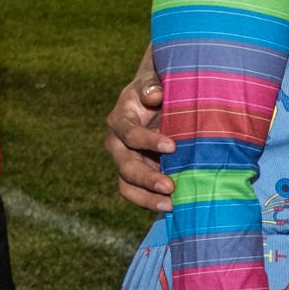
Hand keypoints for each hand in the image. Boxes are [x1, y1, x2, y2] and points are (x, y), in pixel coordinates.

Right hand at [105, 64, 173, 211]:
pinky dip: (151, 202)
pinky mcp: (135, 176)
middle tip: (170, 186)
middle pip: (126, 165)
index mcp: (120, 119)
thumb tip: (155, 95)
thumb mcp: (154, 81)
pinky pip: (137, 194)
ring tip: (171, 205)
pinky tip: (172, 207)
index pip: (129, 133)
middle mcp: (117, 143)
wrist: (158, 103)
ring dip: (147, 197)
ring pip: (127, 185)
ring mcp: (125, 161)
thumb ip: (152, 85)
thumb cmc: (159, 90)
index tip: (171, 147)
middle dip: (147, 177)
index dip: (148, 140)